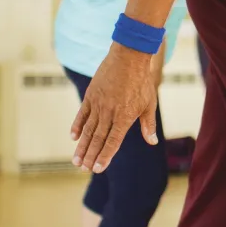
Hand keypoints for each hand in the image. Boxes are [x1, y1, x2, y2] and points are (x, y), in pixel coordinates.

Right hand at [71, 45, 157, 172]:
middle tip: (83, 169)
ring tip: (76, 161)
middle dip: (90, 156)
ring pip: (88, 130)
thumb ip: (148, 124)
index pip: (113, 142)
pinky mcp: (91, 96)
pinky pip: (82, 114)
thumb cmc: (142, 82)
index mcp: (125, 117)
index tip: (98, 168)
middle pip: (98, 139)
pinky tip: (73, 138)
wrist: (128, 58)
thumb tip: (152, 142)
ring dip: (82, 146)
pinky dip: (77, 126)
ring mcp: (98, 104)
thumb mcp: (149, 103)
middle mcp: (109, 113)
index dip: (105, 156)